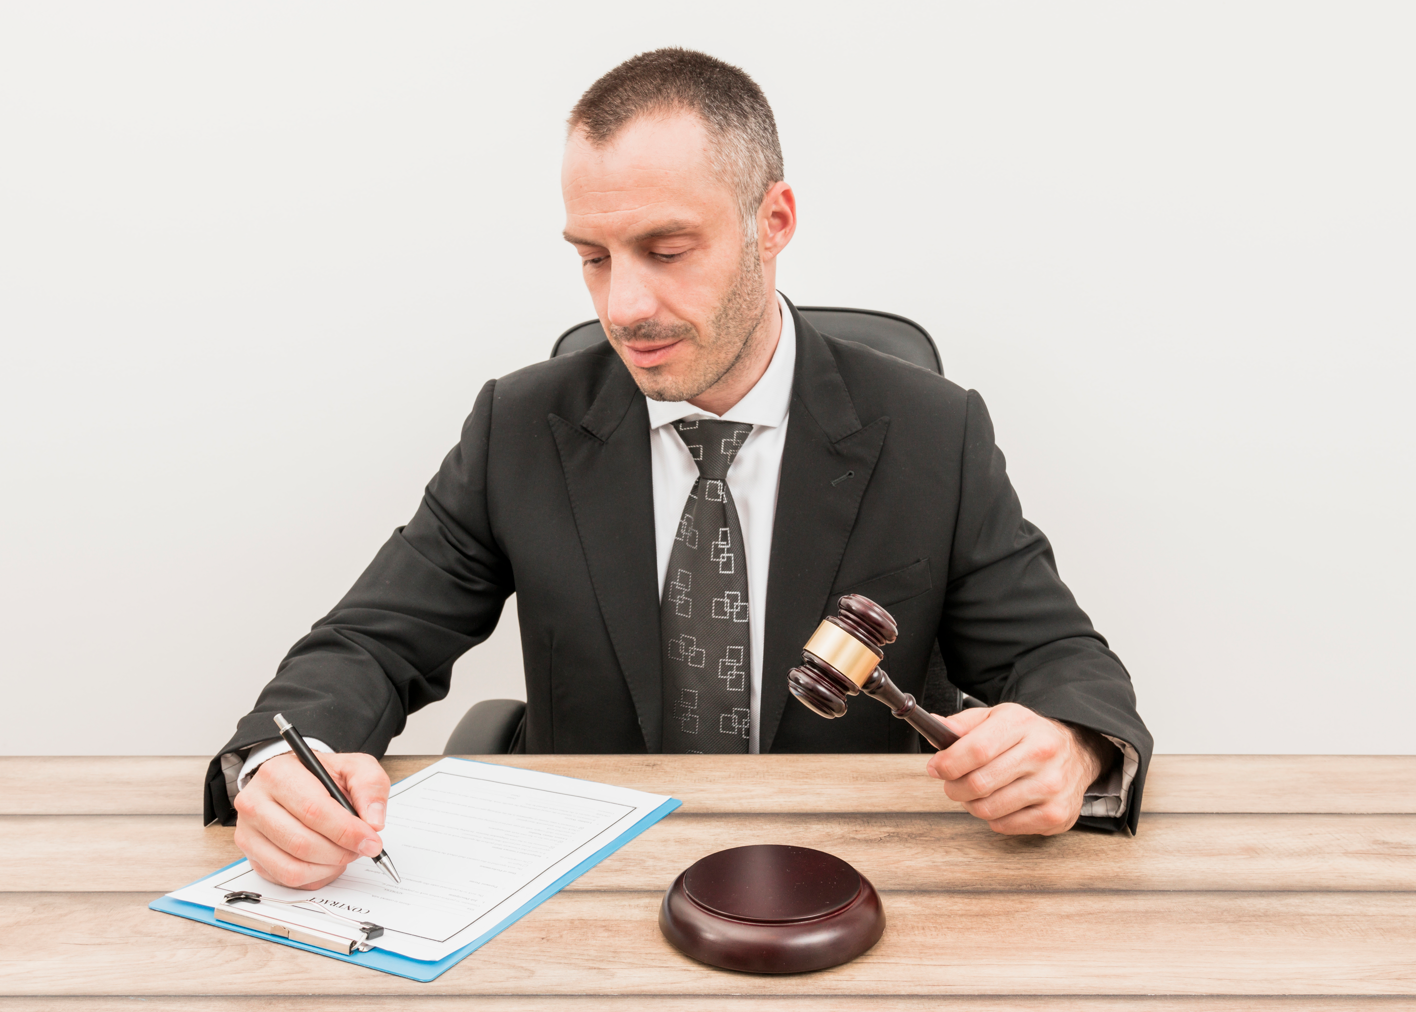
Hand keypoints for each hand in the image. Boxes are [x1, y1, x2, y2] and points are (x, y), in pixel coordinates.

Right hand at [232, 751, 390, 889]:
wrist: (295, 781)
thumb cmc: (322, 776)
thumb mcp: (353, 767)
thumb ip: (370, 786)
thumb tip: (373, 821)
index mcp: (278, 774)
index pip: (313, 811)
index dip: (346, 831)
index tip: (371, 840)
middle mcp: (255, 803)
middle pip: (301, 843)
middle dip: (340, 852)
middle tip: (361, 848)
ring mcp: (249, 833)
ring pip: (292, 868)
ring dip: (328, 867)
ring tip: (345, 853)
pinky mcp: (252, 856)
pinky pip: (286, 879)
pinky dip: (315, 876)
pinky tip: (327, 861)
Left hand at [925, 702, 1110, 835]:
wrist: (1076, 753)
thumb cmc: (1029, 736)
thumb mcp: (997, 717)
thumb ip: (963, 724)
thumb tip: (935, 728)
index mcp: (1022, 724)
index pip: (976, 749)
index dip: (948, 763)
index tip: (936, 768)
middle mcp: (1041, 753)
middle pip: (979, 783)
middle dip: (954, 787)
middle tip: (952, 783)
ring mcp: (1051, 786)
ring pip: (988, 808)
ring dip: (971, 804)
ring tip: (976, 793)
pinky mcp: (1056, 814)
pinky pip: (1005, 825)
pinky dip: (993, 818)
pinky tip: (999, 803)